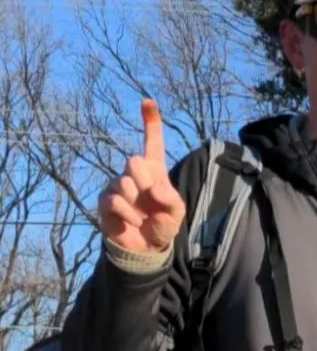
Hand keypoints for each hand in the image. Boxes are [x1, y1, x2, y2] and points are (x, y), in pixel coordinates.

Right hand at [98, 100, 185, 251]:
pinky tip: (133, 221)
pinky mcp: (106, 201)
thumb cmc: (163, 224)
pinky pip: (115, 200)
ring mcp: (118, 186)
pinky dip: (128, 213)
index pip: (153, 143)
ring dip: (137, 201)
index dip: (151, 123)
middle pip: (134, 160)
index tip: (148, 102)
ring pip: (124, 182)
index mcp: (155, 170)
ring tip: (142, 214)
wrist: (146, 248)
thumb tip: (155, 188)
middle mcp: (134, 174)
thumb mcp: (176, 212)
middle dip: (144, 181)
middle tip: (150, 199)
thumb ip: (171, 199)